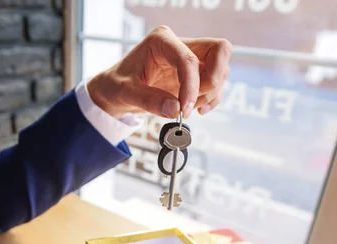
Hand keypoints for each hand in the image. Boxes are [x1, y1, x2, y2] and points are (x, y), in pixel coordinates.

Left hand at [87, 25, 231, 119]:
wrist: (115, 91)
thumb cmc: (117, 85)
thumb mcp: (125, 93)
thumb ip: (149, 100)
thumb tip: (175, 110)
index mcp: (161, 40)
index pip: (188, 58)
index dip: (191, 85)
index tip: (184, 109)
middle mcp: (179, 44)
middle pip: (219, 50)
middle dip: (213, 78)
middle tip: (195, 101)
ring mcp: (190, 58)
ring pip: (221, 68)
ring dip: (210, 92)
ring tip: (186, 108)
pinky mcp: (195, 73)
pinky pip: (216, 82)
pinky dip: (211, 98)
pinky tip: (197, 109)